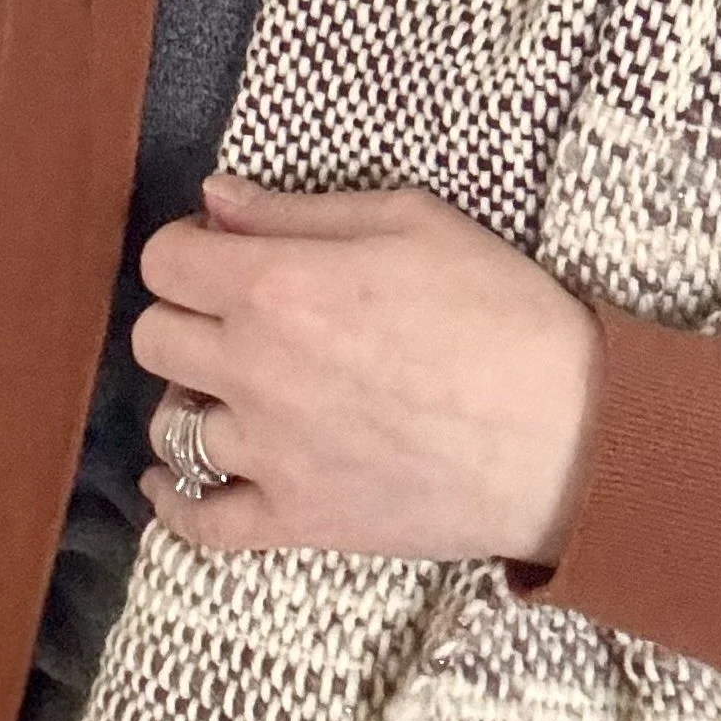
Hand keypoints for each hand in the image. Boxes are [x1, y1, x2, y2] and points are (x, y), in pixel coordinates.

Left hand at [135, 175, 602, 565]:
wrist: (567, 431)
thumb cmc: (503, 311)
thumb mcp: (415, 221)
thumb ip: (302, 210)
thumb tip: (215, 199)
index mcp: (280, 285)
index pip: (165, 261)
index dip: (189, 247)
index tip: (224, 251)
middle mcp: (256, 368)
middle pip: (153, 338)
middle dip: (188, 315)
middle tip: (241, 316)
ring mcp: (270, 452)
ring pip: (171, 425)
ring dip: (199, 399)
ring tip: (245, 389)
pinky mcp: (297, 518)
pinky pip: (198, 521)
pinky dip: (176, 501)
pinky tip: (176, 480)